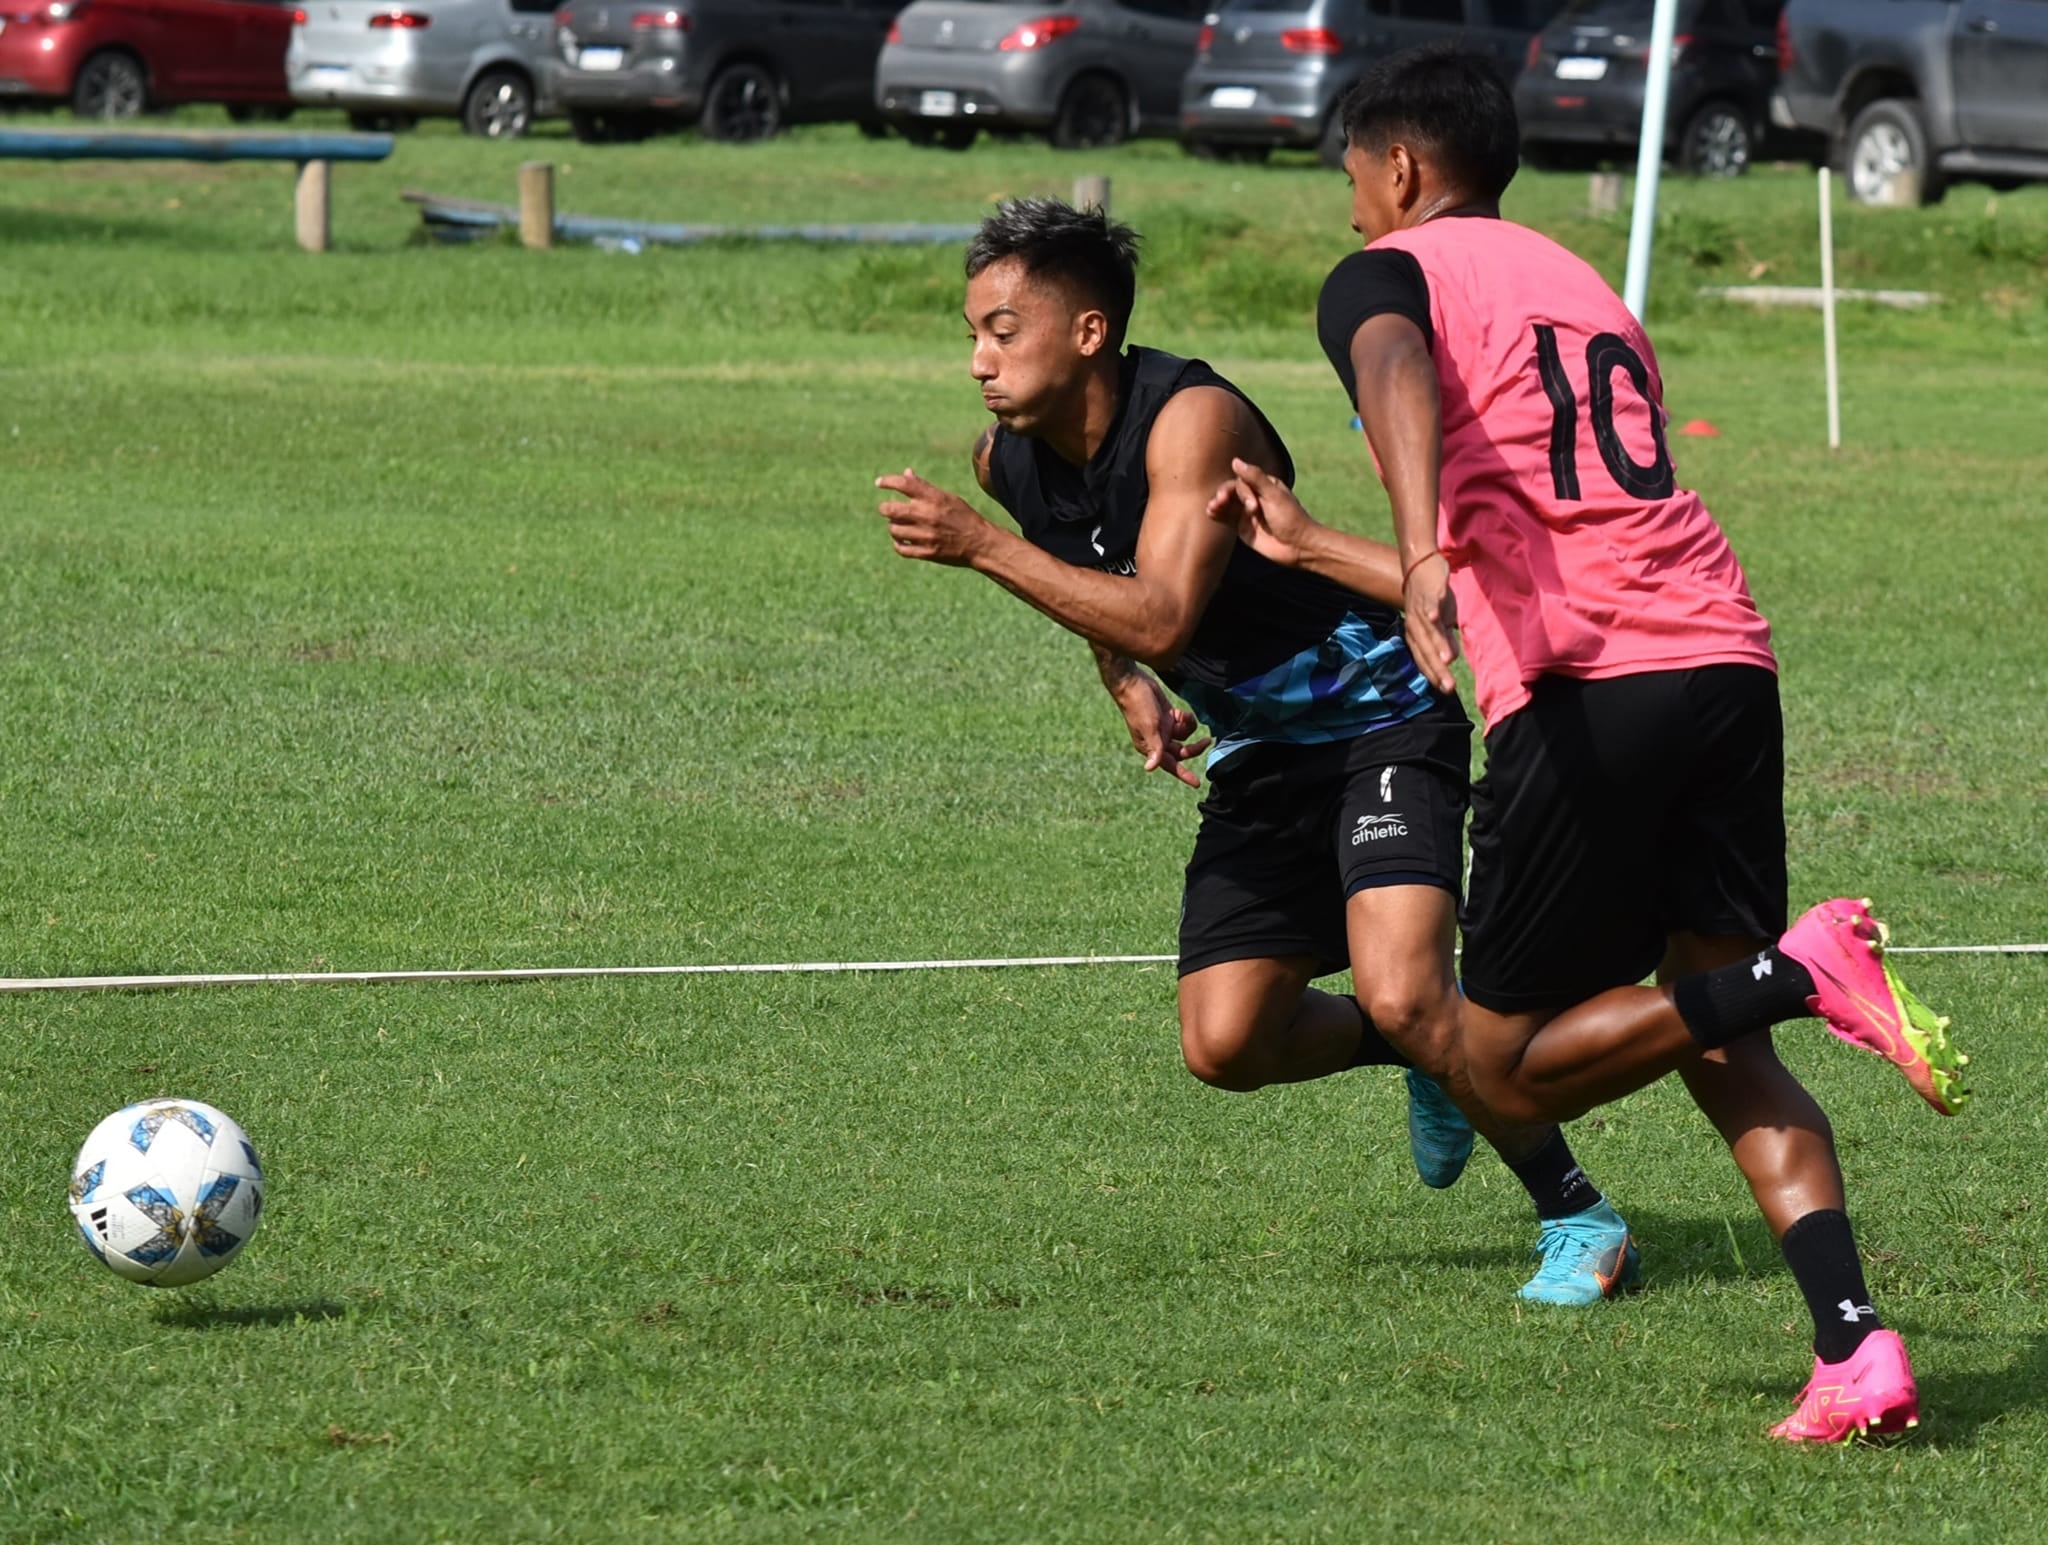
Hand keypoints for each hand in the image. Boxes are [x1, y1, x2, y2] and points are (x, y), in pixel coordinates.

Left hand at [875, 468, 991, 565]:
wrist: (980, 543)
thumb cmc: (963, 516)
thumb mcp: (947, 497)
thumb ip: (924, 487)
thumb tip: (905, 473)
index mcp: (934, 498)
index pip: (904, 484)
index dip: (888, 481)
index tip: (878, 483)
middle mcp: (927, 515)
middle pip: (890, 509)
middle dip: (885, 508)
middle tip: (887, 509)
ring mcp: (926, 535)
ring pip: (893, 529)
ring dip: (893, 527)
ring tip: (900, 526)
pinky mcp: (926, 552)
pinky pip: (901, 548)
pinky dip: (898, 544)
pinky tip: (902, 540)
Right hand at [1111, 670, 1210, 788]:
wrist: (1133, 682)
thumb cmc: (1138, 706)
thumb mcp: (1149, 727)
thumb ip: (1154, 747)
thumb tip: (1149, 768)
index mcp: (1151, 747)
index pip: (1171, 765)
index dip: (1184, 775)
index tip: (1197, 783)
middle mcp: (1158, 741)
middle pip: (1182, 751)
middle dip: (1194, 747)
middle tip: (1207, 741)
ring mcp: (1164, 729)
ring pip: (1184, 737)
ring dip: (1188, 728)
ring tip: (1185, 717)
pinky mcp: (1168, 717)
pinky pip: (1183, 723)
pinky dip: (1186, 718)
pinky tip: (1182, 712)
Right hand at [1205, 457, 1316, 567]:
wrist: (1298, 546)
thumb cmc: (1291, 518)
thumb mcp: (1274, 495)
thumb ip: (1255, 478)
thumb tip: (1235, 461)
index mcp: (1264, 485)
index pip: (1243, 481)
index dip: (1242, 491)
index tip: (1252, 506)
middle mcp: (1255, 496)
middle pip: (1231, 490)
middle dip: (1224, 495)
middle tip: (1220, 502)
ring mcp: (1247, 512)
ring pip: (1226, 503)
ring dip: (1217, 503)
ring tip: (1212, 507)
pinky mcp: (1243, 527)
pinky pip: (1226, 518)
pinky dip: (1217, 514)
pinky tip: (1210, 513)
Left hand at [1402, 553, 1459, 695]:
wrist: (1420, 564)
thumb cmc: (1430, 597)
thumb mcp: (1440, 621)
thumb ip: (1444, 639)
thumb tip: (1450, 659)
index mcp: (1416, 634)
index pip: (1423, 659)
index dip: (1433, 675)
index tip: (1446, 692)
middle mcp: (1414, 624)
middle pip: (1426, 650)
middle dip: (1438, 670)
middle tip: (1449, 687)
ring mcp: (1420, 608)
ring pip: (1429, 630)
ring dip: (1438, 645)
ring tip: (1447, 662)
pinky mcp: (1429, 592)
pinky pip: (1430, 602)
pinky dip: (1433, 609)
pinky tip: (1437, 618)